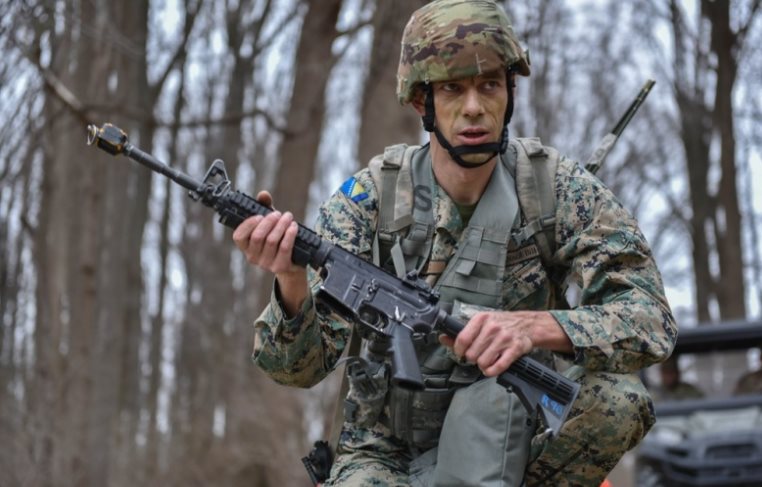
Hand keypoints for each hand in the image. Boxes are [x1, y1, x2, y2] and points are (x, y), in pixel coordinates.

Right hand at [232, 191, 306, 314]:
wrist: (292, 262)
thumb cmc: (277, 238)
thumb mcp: (270, 222)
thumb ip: (264, 207)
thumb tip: (263, 194)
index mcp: (245, 246)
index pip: (239, 236)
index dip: (248, 224)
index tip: (259, 215)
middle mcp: (252, 257)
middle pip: (258, 236)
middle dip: (269, 221)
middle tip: (278, 214)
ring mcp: (265, 264)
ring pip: (272, 240)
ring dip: (282, 225)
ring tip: (288, 217)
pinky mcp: (279, 267)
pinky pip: (284, 248)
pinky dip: (290, 235)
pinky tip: (294, 227)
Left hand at [439, 311, 570, 376]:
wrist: (528, 324)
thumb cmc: (501, 324)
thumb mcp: (481, 322)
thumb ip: (462, 332)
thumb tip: (443, 338)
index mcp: (482, 319)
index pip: (462, 339)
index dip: (458, 350)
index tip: (461, 353)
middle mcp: (492, 327)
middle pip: (471, 354)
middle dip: (472, 359)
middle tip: (477, 356)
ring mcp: (504, 338)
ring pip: (483, 362)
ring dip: (482, 366)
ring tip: (486, 361)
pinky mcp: (514, 349)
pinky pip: (497, 367)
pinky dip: (491, 371)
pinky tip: (491, 368)